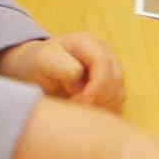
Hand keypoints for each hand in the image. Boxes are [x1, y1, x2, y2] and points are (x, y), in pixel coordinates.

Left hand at [0, 34, 124, 110]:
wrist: (39, 68)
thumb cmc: (39, 63)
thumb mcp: (43, 61)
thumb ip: (61, 66)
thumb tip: (80, 76)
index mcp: (89, 43)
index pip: (103, 65)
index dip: (95, 87)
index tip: (77, 102)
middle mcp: (106, 53)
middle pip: (115, 80)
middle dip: (97, 100)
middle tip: (75, 111)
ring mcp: (112, 69)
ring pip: (119, 93)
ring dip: (101, 108)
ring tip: (79, 113)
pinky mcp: (113, 85)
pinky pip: (117, 102)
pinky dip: (104, 111)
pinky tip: (87, 115)